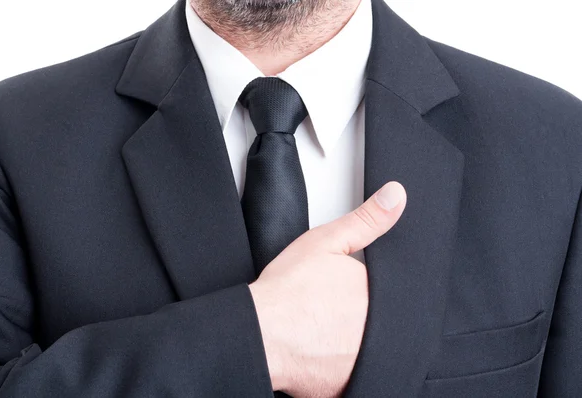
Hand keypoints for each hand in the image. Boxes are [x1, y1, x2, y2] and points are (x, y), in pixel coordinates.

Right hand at [249, 181, 406, 397]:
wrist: (259, 334)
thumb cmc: (286, 292)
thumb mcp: (327, 242)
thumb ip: (366, 220)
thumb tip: (397, 196)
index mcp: (379, 295)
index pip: (393, 293)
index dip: (370, 290)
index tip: (349, 293)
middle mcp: (379, 332)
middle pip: (384, 322)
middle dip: (366, 316)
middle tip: (333, 311)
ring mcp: (365, 363)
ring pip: (372, 349)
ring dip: (356, 340)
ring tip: (328, 329)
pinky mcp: (349, 388)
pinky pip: (356, 374)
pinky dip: (344, 365)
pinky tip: (325, 352)